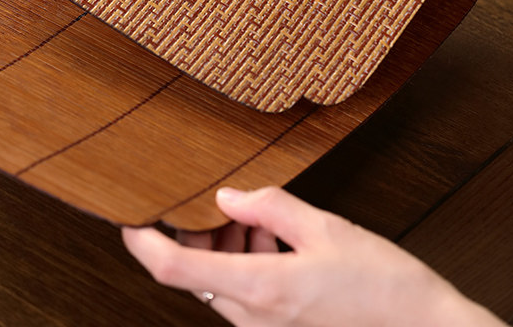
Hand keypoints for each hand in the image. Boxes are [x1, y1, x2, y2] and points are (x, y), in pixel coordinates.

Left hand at [122, 187, 503, 326]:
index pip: (176, 270)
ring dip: (223, 248)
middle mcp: (256, 318)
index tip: (128, 219)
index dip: (143, 244)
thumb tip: (229, 196)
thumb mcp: (327, 228)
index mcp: (262, 288)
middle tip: (214, 204)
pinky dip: (246, 263)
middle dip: (194, 235)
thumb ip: (270, 207)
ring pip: (219, 284)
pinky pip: (244, 295)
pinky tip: (274, 239)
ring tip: (255, 219)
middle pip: (196, 274)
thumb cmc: (384, 287)